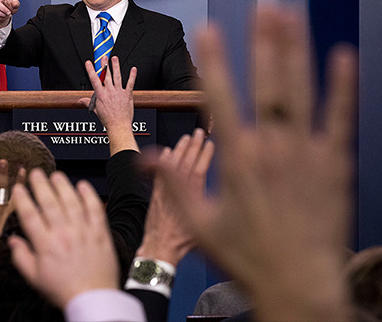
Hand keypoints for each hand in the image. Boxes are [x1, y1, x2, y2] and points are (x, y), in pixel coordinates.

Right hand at [0, 159, 26, 246]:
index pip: (17, 193)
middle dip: (3, 174)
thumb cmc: (4, 245)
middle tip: (4, 161)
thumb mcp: (17, 233)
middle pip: (2, 188)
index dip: (20, 181)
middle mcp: (0, 209)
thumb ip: (20, 220)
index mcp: (10, 211)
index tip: (23, 169)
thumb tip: (25, 217)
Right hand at [9, 170, 118, 308]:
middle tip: (36, 173)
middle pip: (50, 203)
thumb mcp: (35, 278)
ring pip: (71, 202)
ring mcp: (83, 232)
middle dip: (41, 185)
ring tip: (56, 175)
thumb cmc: (64, 290)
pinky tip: (82, 185)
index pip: (30, 215)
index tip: (17, 188)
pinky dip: (89, 195)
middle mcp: (64, 234)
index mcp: (45, 245)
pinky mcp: (100, 233)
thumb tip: (13, 240)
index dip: (22, 199)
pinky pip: (95, 209)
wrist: (93, 298)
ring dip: (63, 185)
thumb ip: (21, 257)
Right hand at [78, 56, 137, 154]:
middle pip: (106, 75)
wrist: (119, 126)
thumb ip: (88, 103)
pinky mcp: (127, 95)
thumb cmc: (108, 120)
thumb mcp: (96, 111)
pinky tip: (133, 69)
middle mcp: (110, 92)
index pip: (94, 80)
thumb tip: (80, 101)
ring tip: (115, 59)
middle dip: (104, 65)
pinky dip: (132, 76)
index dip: (91, 70)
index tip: (89, 63)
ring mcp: (119, 92)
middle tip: (104, 57)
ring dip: (116, 67)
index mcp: (101, 95)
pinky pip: (130, 83)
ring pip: (117, 77)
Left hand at [138, 128, 213, 264]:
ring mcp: (165, 193)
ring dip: (179, 150)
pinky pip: (158, 174)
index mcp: (194, 200)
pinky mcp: (155, 196)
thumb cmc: (183, 244)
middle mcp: (178, 193)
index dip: (205, 155)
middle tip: (199, 132)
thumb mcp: (205, 227)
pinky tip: (166, 151)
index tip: (210, 143)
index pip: (199, 171)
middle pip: (186, 164)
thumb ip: (212, 210)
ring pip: (172, 166)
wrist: (160, 250)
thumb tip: (225, 200)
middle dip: (193, 146)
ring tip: (186, 138)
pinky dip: (162, 161)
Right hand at [178, 4, 356, 320]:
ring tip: (292, 15)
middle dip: (262, 42)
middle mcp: (272, 149)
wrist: (298, 284)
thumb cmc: (246, 257)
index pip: (221, 98)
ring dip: (296, 50)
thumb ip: (174, 185)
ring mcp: (307, 153)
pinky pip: (341, 117)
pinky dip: (343, 86)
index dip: (213, 60)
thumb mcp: (199, 224)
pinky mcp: (336, 164)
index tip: (207, 30)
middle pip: (266, 84)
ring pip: (301, 91)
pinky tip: (343, 56)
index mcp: (237, 160)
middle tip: (262, 8)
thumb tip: (145, 157)